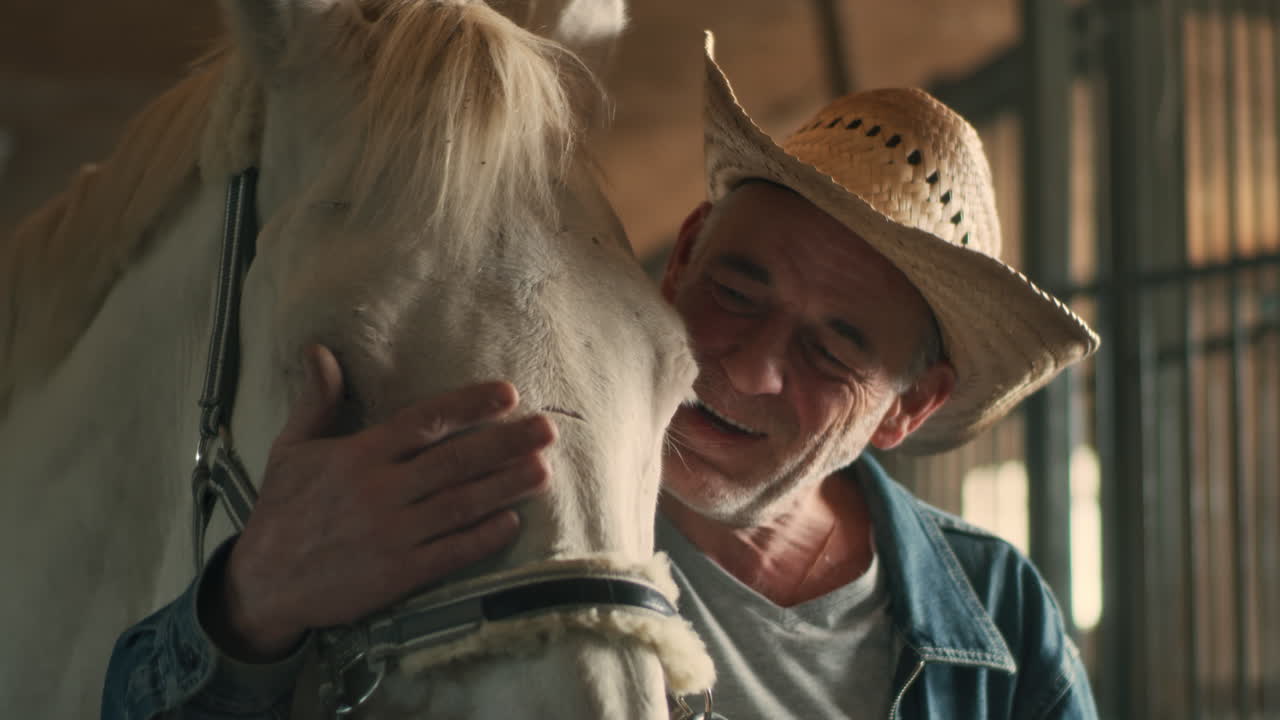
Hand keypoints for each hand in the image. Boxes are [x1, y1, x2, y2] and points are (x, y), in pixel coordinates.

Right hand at [204, 344, 552, 660]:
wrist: (263, 584)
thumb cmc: (282, 511)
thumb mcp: (290, 450)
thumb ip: (316, 402)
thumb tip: (321, 351)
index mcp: (358, 456)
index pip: (424, 422)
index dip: (469, 405)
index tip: (508, 394)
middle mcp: (379, 492)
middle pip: (454, 461)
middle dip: (505, 444)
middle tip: (547, 429)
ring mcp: (391, 534)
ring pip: (460, 504)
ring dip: (505, 487)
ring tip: (543, 470)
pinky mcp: (398, 574)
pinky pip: (450, 552)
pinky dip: (483, 537)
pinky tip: (512, 522)